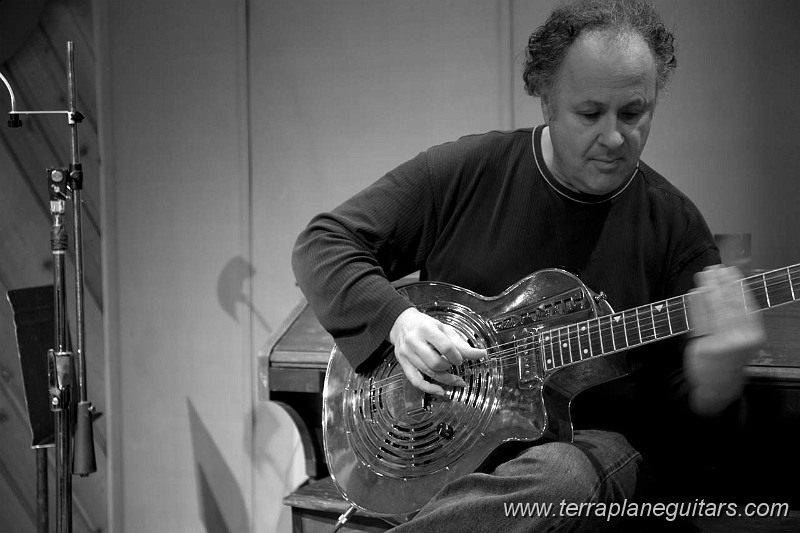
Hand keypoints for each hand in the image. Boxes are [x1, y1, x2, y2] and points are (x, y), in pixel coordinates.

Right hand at [389, 307, 486, 395]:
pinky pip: (416, 381)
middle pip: (435, 363)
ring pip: (428, 373)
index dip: (457, 356)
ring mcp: (407, 354)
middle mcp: (414, 341)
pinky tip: (441, 390)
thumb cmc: (425, 326)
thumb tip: (481, 354)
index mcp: (426, 329)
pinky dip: (430, 388)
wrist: (402, 324)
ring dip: (445, 379)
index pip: (445, 347)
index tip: (460, 359)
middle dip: (449, 368)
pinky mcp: (403, 363)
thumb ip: (461, 344)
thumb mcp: (444, 329)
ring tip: (455, 379)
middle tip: (455, 365)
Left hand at [685, 265, 764, 414]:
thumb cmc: (729, 354)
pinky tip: (694, 293)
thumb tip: (730, 285)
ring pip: (714, 311)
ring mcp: (722, 344)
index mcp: (754, 335)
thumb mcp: (742, 336)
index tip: (730, 270)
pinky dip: (696, 305)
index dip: (736, 284)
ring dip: (707, 290)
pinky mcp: (705, 347)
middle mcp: (741, 339)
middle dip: (720, 283)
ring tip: (703, 276)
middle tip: (713, 269)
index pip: (745, 304)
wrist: (718, 382)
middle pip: (729, 305)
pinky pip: (699, 321)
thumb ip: (738, 315)